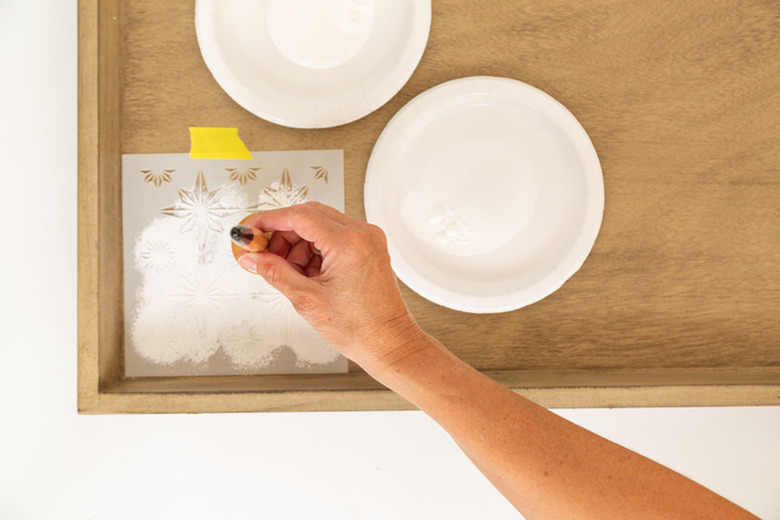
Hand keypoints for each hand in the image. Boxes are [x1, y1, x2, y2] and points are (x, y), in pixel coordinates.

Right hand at [235, 202, 424, 369]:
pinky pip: (333, 238)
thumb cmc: (361, 329)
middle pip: (309, 216)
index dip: (269, 221)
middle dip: (283, 234)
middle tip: (265, 255)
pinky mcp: (369, 249)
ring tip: (292, 275)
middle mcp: (362, 235)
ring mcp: (368, 241)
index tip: (252, 230)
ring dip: (298, 246)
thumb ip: (275, 272)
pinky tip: (308, 275)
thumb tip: (253, 258)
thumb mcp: (307, 300)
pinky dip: (315, 252)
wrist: (389, 344)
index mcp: (349, 243)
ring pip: (320, 227)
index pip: (299, 216)